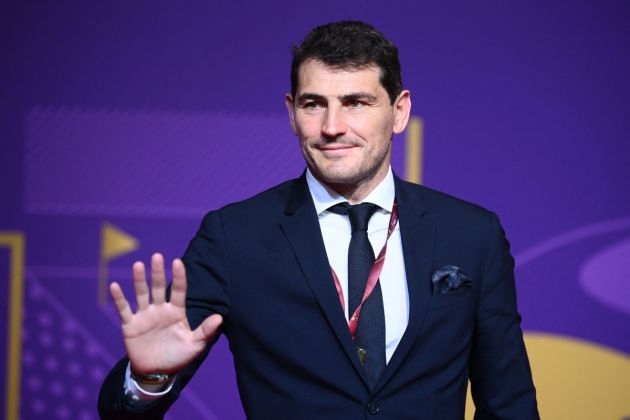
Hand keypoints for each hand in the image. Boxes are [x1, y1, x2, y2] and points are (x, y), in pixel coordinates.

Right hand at [110, 253, 222, 374]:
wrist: (157, 373)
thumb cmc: (178, 357)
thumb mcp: (194, 345)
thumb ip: (205, 331)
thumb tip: (220, 318)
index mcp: (176, 312)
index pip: (178, 291)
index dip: (179, 277)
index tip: (178, 262)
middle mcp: (160, 310)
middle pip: (158, 288)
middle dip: (157, 273)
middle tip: (157, 256)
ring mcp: (144, 316)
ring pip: (141, 294)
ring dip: (139, 280)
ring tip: (138, 265)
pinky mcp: (130, 325)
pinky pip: (124, 309)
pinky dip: (119, 298)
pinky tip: (114, 286)